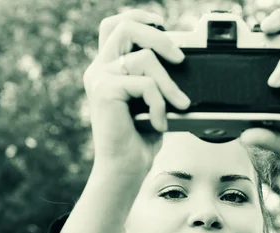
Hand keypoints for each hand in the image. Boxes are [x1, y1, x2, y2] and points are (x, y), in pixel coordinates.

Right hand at [83, 9, 190, 173]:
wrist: (124, 169)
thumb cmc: (139, 139)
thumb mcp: (151, 101)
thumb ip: (155, 78)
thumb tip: (180, 59)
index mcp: (107, 68)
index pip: (116, 25)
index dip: (140, 17)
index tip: (163, 25)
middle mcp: (99, 69)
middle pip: (124, 26)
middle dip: (158, 38)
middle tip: (181, 59)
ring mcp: (100, 78)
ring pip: (144, 58)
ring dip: (169, 84)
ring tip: (179, 106)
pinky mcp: (105, 91)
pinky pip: (146, 84)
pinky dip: (161, 104)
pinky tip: (160, 123)